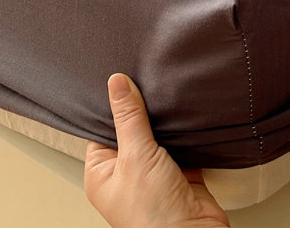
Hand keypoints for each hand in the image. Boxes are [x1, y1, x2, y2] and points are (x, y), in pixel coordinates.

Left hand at [85, 74, 229, 227]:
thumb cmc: (152, 214)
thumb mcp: (135, 155)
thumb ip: (129, 117)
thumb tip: (117, 83)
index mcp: (102, 173)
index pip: (103, 127)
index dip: (113, 104)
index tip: (123, 77)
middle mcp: (127, 173)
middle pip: (133, 129)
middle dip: (144, 110)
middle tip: (148, 79)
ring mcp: (154, 174)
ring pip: (159, 135)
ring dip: (167, 121)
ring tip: (169, 94)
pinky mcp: (181, 173)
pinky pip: (182, 144)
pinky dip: (187, 132)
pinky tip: (187, 114)